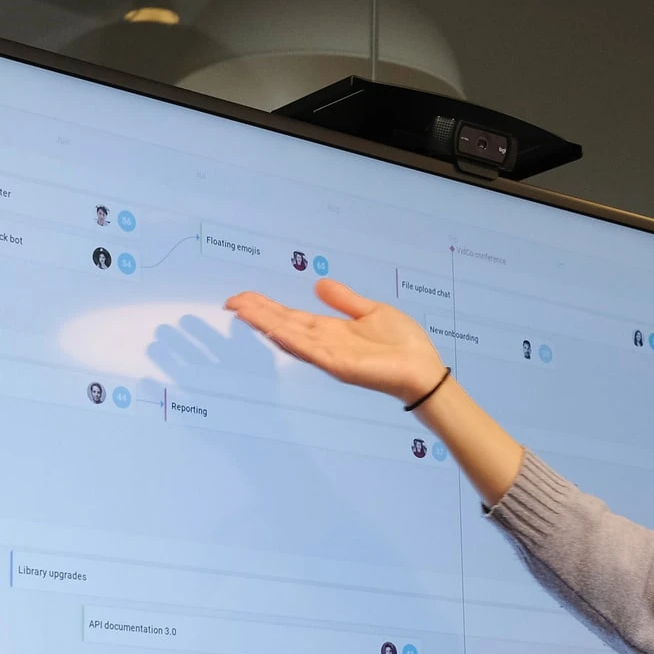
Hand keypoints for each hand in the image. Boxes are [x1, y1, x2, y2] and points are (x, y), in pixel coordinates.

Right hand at [225, 279, 446, 404]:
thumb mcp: (371, 311)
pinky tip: (270, 327)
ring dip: (265, 322)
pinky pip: (308, 348)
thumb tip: (319, 284)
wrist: (422, 369)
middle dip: (258, 313)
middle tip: (231, 300)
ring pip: (289, 335)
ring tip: (241, 309)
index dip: (267, 307)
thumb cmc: (402, 344)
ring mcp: (328, 355)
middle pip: (284, 325)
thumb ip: (345, 300)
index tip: (244, 297)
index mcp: (330, 330)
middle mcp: (323, 343)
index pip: (291, 317)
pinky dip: (288, 338)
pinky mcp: (337, 364)